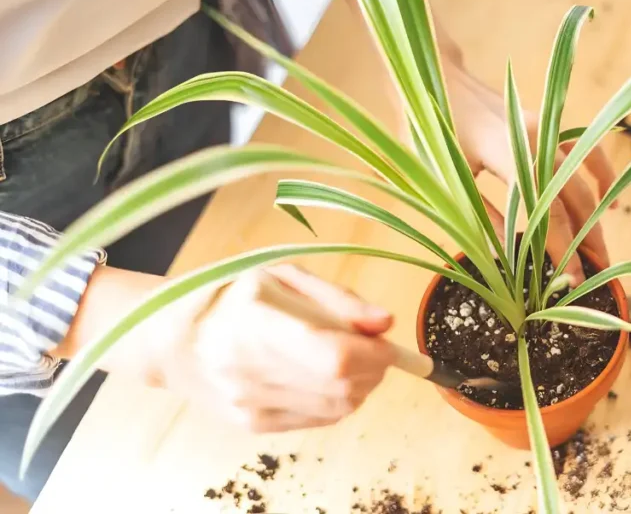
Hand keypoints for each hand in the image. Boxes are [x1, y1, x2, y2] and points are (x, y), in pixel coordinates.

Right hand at [138, 265, 395, 432]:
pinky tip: (327, 378)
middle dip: (375, 369)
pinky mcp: (254, 425)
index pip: (335, 356)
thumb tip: (385, 323)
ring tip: (350, 360)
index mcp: (257, 324)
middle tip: (374, 349)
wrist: (170, 341)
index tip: (387, 342)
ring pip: (337, 408)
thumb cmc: (230, 298)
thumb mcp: (282, 278)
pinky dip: (338, 400)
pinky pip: (319, 420)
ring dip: (361, 386)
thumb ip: (338, 300)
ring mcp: (251, 405)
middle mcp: (250, 372)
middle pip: (342, 386)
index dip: (374, 354)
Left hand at [444, 58, 616, 283]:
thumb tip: (508, 259)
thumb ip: (480, 218)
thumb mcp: (446, 181)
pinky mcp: (547, 125)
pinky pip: (585, 152)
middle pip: (574, 195)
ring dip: (595, 215)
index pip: (547, 209)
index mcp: (507, 150)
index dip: (561, 247)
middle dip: (587, 239)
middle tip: (597, 276)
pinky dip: (600, 176)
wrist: (433, 76)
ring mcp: (545, 128)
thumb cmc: (429, 130)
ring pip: (583, 177)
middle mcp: (535, 137)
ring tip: (600, 252)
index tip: (570, 279)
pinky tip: (609, 202)